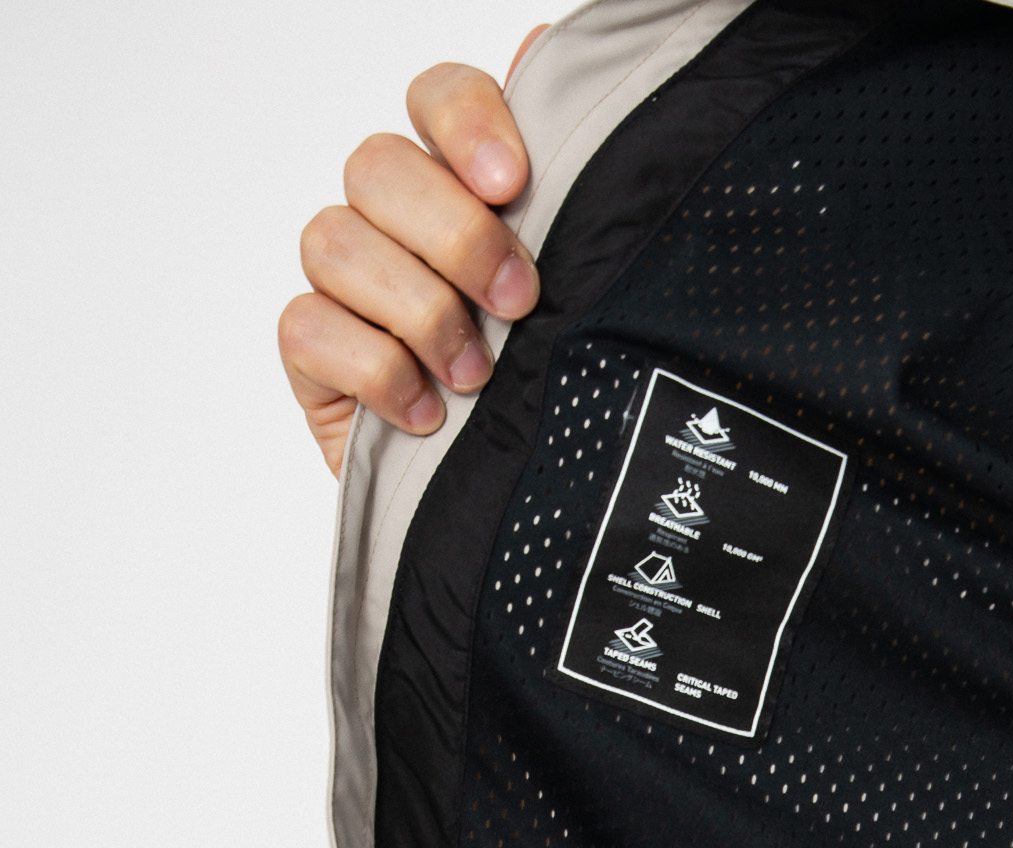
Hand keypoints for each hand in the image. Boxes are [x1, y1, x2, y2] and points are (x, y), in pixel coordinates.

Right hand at [279, 28, 549, 475]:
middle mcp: (393, 219)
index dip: (464, 123)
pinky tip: (430, 413)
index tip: (511, 181)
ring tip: (477, 375)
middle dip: (453, 236)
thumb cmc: (549, 392)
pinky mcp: (313, 351)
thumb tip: (544, 49)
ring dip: (418, 310)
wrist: (521, 512)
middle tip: (517, 303)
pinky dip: (376, 370)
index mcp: (459, 186)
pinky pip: (309, 325)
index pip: (436, 99)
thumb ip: (566, 191)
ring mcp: (345, 282)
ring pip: (334, 240)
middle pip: (377, 166)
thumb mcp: (581, 301)